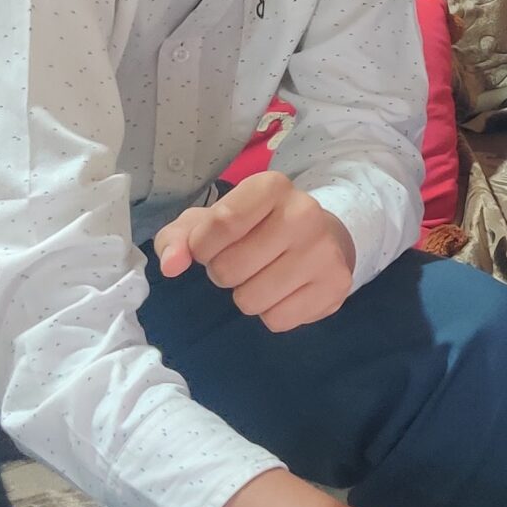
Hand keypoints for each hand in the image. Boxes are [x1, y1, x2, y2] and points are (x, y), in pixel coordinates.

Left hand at [154, 171, 355, 332]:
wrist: (323, 237)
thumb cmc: (257, 227)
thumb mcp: (212, 221)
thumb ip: (179, 237)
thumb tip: (171, 265)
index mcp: (271, 187)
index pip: (222, 224)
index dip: (202, 248)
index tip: (206, 249)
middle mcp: (304, 213)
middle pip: (231, 268)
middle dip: (224, 273)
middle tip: (241, 263)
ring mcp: (324, 251)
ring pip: (252, 300)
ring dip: (246, 296)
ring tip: (261, 278)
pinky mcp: (336, 286)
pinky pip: (278, 320)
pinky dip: (271, 314)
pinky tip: (283, 293)